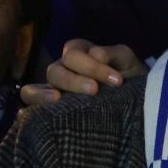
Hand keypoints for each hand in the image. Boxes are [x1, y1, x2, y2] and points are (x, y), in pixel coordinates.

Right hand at [19, 39, 146, 105]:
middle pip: (56, 70)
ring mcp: (52, 90)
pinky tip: (37, 114)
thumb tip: (96, 55)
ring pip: (34, 88)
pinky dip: (30, 108)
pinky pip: (29, 107)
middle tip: (94, 91)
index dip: (93, 66)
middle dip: (74, 80)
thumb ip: (114, 54)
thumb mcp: (129, 63)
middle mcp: (63, 69)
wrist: (137, 104)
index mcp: (79, 53)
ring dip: (44, 94)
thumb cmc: (131, 79)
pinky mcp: (49, 111)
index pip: (74, 53)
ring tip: (58, 99)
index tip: (118, 81)